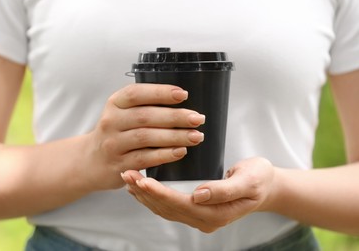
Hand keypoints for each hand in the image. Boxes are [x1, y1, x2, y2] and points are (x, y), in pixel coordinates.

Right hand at [84, 83, 204, 189]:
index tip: (184, 95)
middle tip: (198, 119)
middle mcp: (111, 122)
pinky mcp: (119, 165)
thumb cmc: (116, 133)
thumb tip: (182, 102)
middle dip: (175, 117)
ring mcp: (113, 144)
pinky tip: (180, 151)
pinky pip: (144, 159)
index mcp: (115, 103)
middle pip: (145, 117)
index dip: (161, 93)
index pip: (137, 93)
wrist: (91, 161)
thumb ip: (144, 106)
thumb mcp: (122, 113)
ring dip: (174, 136)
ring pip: (146, 138)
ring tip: (196, 136)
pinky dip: (164, 154)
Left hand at [121, 157, 275, 232]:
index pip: (179, 204)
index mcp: (215, 213)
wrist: (266, 188)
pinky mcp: (196, 210)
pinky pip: (169, 207)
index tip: (141, 180)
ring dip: (145, 195)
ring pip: (165, 209)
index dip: (158, 193)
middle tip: (126, 174)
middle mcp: (204, 220)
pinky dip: (153, 198)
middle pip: (167, 208)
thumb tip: (199, 194)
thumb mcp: (249, 180)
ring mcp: (199, 217)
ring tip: (128, 180)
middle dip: (144, 192)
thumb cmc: (259, 180)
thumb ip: (225, 189)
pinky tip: (142, 189)